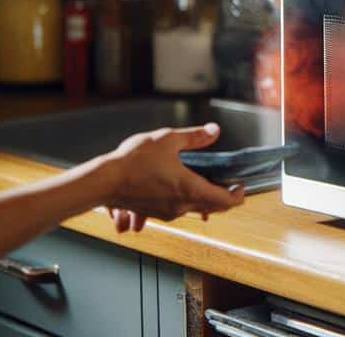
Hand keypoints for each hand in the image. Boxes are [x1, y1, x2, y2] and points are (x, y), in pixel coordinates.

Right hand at [98, 123, 244, 231]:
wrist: (104, 181)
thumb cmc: (134, 161)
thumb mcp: (168, 139)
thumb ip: (194, 137)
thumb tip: (214, 130)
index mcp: (191, 189)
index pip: (226, 200)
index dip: (238, 195)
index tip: (241, 186)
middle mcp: (182, 206)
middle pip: (213, 207)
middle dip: (224, 197)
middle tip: (228, 184)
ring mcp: (168, 212)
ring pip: (195, 209)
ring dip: (203, 199)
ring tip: (204, 182)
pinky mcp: (155, 214)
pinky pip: (177, 210)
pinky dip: (184, 201)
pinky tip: (177, 187)